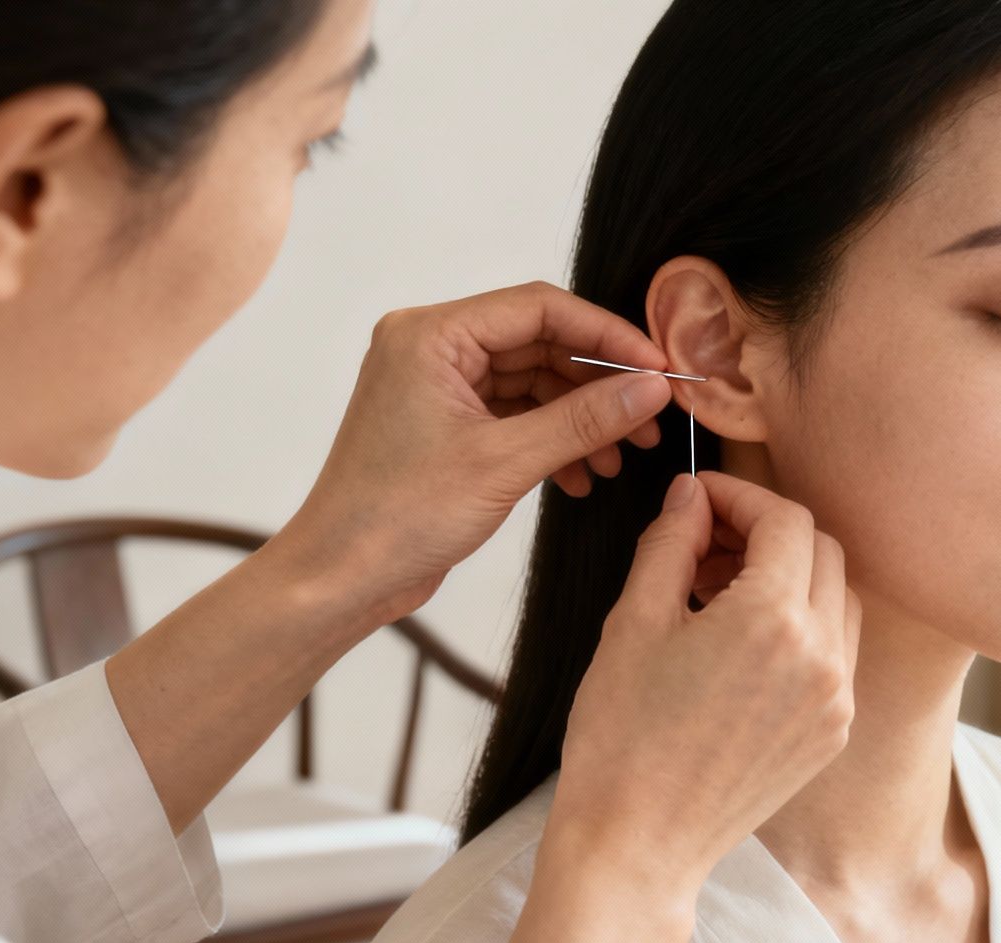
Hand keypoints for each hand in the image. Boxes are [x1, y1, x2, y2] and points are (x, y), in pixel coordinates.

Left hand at [270, 281, 675, 628]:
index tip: (657, 366)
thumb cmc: (397, 517)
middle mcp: (432, 348)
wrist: (342, 578)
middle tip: (650, 419)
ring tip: (619, 458)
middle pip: (540, 342)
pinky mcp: (448, 425)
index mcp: (431, 335)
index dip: (606, 334)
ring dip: (581, 418)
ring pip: (534, 382)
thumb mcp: (504, 463)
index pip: (539, 308)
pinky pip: (516, 414)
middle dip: (599, 383)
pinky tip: (581, 477)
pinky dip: (553, 440)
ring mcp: (439, 387)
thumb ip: (583, 419)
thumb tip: (651, 387)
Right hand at [542, 471, 863, 902]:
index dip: (739, 496)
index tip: (699, 501)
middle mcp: (822, 656)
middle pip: (823, 550)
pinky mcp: (831, 734)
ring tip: (720, 590)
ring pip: (839, 598)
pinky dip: (802, 627)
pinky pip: (836, 653)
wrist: (636, 844)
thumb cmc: (621, 738)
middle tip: (706, 541)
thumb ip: (670, 544)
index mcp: (773, 619)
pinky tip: (742, 643)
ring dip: (792, 577)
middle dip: (768, 531)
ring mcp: (835, 699)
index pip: (784, 518)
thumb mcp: (633, 622)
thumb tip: (690, 496)